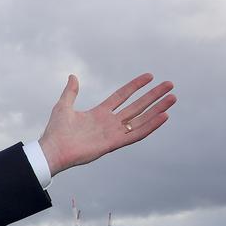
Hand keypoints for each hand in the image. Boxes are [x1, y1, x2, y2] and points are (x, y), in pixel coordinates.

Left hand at [38, 73, 175, 174]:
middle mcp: (109, 123)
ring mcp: (113, 133)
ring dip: (157, 109)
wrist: (52, 150)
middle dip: (153, 96)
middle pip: (136, 106)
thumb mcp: (63, 106)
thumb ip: (71, 92)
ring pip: (141, 119)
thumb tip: (73, 76)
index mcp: (99, 114)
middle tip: (169, 85)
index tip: (150, 76)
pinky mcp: (114, 143)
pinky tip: (164, 116)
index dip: (135, 86)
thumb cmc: (55, 131)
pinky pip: (136, 134)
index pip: (122, 96)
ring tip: (172, 98)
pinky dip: (150, 126)